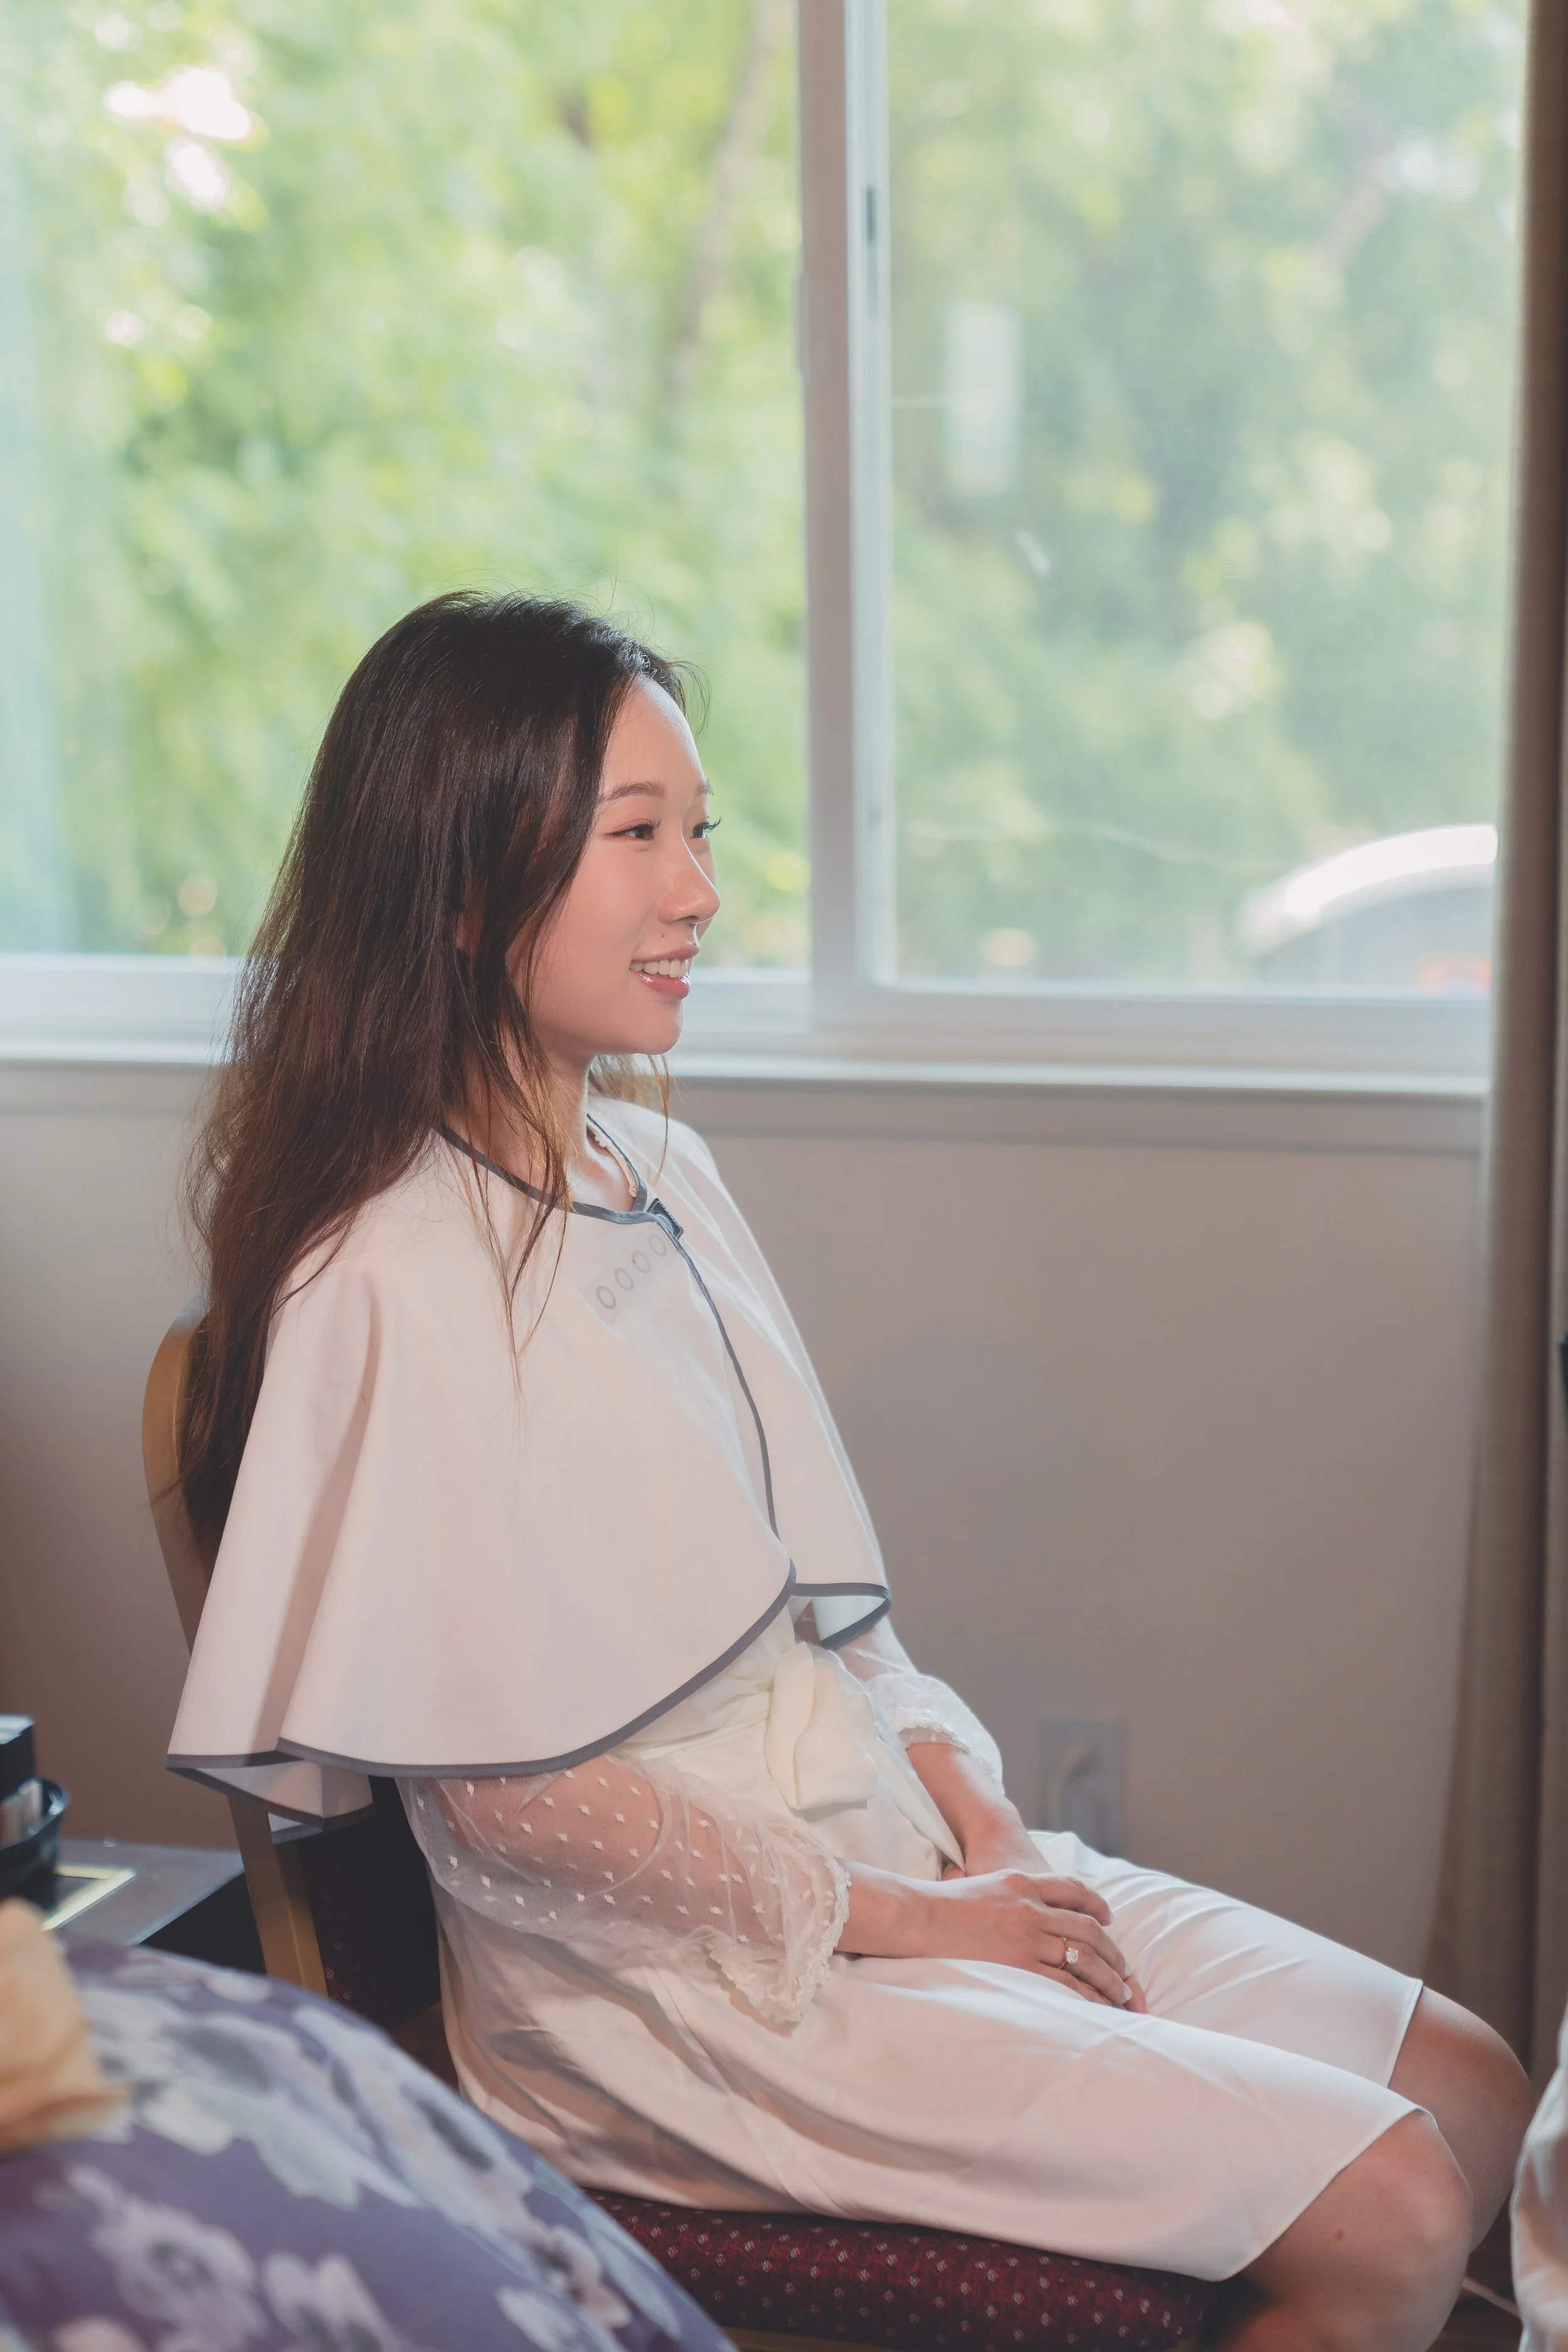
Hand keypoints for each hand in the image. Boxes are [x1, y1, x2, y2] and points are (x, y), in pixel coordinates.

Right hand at [915, 1869, 1140, 2007]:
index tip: (1108, 1920)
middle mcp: (1032, 1906)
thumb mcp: (980, 1884)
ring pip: (1084, 1957)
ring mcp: (1028, 1935)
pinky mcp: (1020, 1964)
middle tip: (1125, 1969)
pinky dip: (1087, 1995)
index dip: (1096, 1904)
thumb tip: (1013, 1909)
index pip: (1072, 1889)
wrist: (917, 1916)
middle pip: (1088, 1927)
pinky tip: (1097, 2006)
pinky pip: (1066, 1982)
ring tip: (1121, 1994)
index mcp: (1022, 1881)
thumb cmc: (939, 1905)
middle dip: (1112, 1952)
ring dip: (1108, 1978)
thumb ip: (1006, 1894)